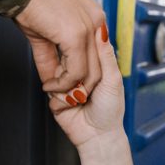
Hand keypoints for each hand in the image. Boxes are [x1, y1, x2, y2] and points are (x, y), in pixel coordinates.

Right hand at [14, 0, 106, 96]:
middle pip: (98, 68)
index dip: (84, 74)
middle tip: (59, 94)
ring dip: (69, 89)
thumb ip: (52, 57)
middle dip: (79, 87)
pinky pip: (75, 71)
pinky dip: (62, 84)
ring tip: (51, 90)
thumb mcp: (45, 32)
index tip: (67, 86)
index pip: (99, 56)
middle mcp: (97, 22)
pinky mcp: (76, 35)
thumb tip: (52, 79)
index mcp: (94, 17)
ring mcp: (89, 28)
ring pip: (89, 74)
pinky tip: (49, 84)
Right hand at [49, 28, 124, 148]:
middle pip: (65, 61)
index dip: (79, 50)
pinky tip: (70, 108)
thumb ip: (105, 55)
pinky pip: (51, 92)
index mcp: (95, 65)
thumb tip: (102, 29)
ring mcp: (66, 85)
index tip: (79, 53)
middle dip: (71, 75)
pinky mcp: (56, 98)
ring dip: (65, 90)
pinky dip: (59, 101)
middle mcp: (79, 72)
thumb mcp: (113, 79)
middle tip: (84, 89)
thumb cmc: (111, 109)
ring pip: (56, 76)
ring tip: (78, 101)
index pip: (82, 47)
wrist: (98, 136)